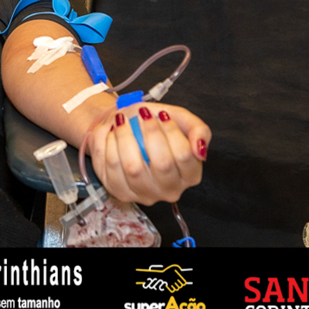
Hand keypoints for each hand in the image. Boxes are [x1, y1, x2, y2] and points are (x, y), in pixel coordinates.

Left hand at [88, 103, 209, 205]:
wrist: (125, 125)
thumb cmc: (155, 123)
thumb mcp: (182, 119)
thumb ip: (199, 131)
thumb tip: (200, 149)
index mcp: (190, 175)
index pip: (185, 156)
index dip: (171, 132)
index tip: (161, 115)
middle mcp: (170, 191)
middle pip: (161, 164)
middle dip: (150, 134)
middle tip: (142, 114)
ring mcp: (144, 195)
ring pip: (133, 168)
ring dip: (125, 138)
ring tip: (123, 120)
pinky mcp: (120, 192)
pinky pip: (111, 169)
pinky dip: (109, 146)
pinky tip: (112, 133)